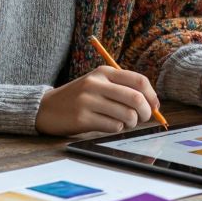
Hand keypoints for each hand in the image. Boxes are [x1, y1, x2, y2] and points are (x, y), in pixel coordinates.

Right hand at [35, 65, 158, 135]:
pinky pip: (113, 126)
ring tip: (124, 122)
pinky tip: (108, 125)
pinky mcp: (82, 118)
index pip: (139, 81)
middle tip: (144, 118)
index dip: (152, 95)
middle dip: (146, 112)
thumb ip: (122, 89)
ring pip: (127, 115)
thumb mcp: (98, 84)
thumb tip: (152, 104)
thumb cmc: (79, 98)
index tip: (155, 106)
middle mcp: (96, 83)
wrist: (46, 108)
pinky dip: (117, 129)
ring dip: (131, 123)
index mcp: (104, 72)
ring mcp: (88, 101)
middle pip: (136, 98)